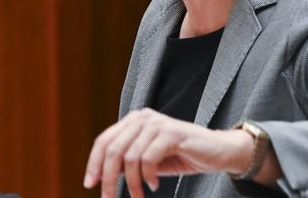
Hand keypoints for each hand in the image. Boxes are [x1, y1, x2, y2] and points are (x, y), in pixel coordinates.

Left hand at [83, 108, 253, 197]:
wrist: (216, 152)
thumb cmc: (181, 156)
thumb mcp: (148, 160)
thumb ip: (127, 162)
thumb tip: (101, 175)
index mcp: (135, 120)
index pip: (104, 140)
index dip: (93, 163)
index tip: (90, 184)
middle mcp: (143, 117)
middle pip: (113, 149)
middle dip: (108, 178)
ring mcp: (158, 123)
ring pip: (129, 157)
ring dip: (132, 184)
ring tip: (139, 196)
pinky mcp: (171, 133)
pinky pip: (148, 159)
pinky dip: (148, 177)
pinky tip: (155, 185)